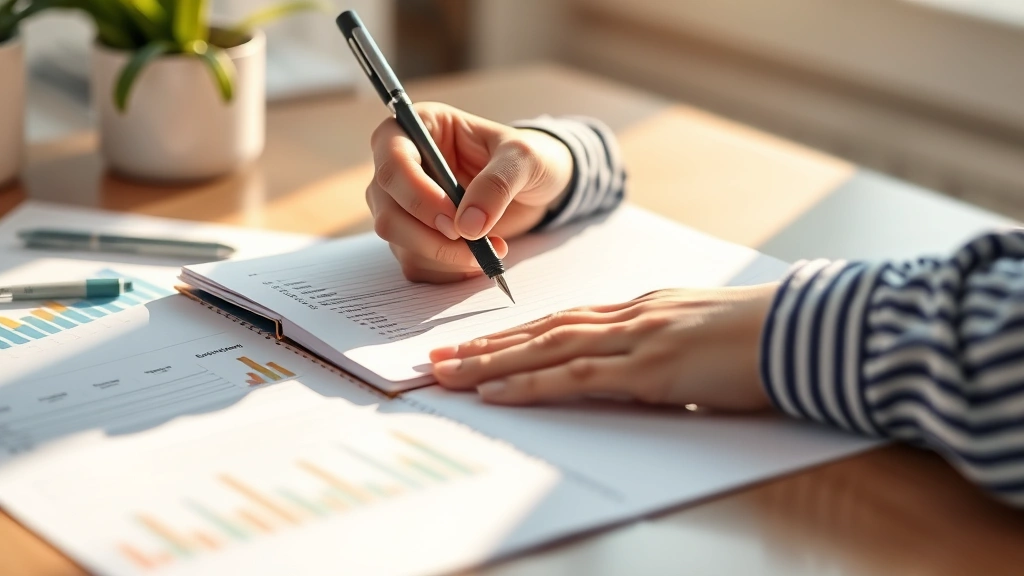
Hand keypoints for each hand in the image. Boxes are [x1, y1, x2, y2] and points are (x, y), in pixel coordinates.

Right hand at [367, 103, 573, 282]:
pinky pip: (415, 262)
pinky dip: (447, 269)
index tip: (452, 216)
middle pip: (387, 209)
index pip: (392, 159)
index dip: (416, 192)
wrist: (535, 188)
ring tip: (488, 249)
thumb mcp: (523, 158)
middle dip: (428, 234)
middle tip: (472, 241)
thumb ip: (497, 183)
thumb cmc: (526, 159)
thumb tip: (468, 225)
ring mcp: (402, 204)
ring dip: (442, 255)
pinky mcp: (414, 236)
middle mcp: (401, 166)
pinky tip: (476, 259)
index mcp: (419, 127)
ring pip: (398, 240)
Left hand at [428, 284, 779, 410]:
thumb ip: (662, 345)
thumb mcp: (700, 334)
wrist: (806, 330)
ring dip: (491, 364)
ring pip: (546, 348)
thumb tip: (637, 368)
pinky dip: (530, 384)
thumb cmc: (762, 336)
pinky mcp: (651, 369)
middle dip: (487, 346)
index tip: (480, 344)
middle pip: (542, 329)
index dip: (516, 333)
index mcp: (641, 308)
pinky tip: (497, 392)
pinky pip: (577, 376)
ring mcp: (638, 339)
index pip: (564, 320)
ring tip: (447, 376)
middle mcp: (630, 316)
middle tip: (439, 359)